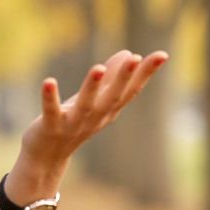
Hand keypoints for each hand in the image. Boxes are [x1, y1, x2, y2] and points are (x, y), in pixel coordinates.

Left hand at [19, 48, 168, 169]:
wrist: (47, 157)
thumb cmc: (73, 121)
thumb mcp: (94, 100)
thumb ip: (111, 78)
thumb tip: (130, 53)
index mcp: (108, 110)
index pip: (131, 90)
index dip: (146, 73)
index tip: (162, 55)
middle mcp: (95, 118)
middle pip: (112, 97)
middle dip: (124, 78)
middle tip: (135, 58)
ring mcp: (74, 124)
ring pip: (86, 105)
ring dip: (92, 87)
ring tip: (98, 68)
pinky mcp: (51, 126)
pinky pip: (51, 111)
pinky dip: (50, 98)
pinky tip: (48, 81)